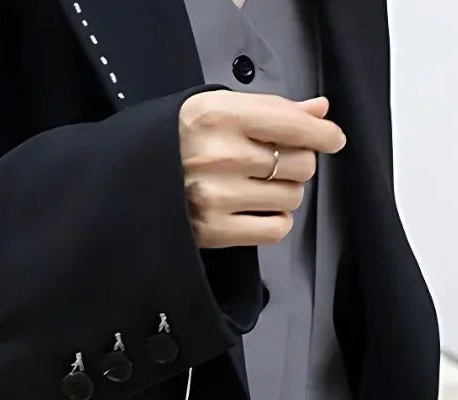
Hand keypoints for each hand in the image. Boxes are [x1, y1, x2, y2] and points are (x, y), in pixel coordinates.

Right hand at [179, 91, 346, 248]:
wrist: (125, 183)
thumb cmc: (172, 144)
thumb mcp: (214, 110)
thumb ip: (270, 109)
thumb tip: (318, 111)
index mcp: (220, 116)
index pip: (293, 125)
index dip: (323, 134)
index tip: (332, 139)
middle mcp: (222, 156)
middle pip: (300, 163)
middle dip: (296, 164)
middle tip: (273, 165)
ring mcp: (217, 197)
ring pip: (291, 197)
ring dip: (284, 193)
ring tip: (258, 189)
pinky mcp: (214, 231)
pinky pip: (275, 229)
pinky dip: (275, 221)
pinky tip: (258, 212)